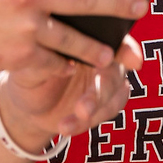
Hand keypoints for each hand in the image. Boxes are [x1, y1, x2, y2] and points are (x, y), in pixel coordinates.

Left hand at [0, 35, 142, 148]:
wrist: (27, 103)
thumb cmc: (28, 70)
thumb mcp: (28, 65)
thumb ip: (45, 61)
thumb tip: (63, 62)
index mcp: (88, 35)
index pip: (113, 37)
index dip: (128, 49)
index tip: (134, 61)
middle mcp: (104, 55)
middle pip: (115, 70)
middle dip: (102, 89)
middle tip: (85, 107)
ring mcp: (107, 80)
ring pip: (114, 94)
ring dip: (95, 109)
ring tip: (74, 118)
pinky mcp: (105, 103)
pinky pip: (107, 112)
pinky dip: (87, 122)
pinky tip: (67, 126)